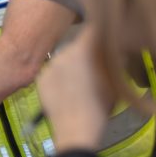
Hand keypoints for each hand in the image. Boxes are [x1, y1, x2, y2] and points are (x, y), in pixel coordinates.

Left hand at [37, 25, 110, 151]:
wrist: (76, 128)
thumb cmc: (101, 105)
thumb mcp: (114, 80)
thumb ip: (113, 60)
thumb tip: (114, 48)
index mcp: (86, 49)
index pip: (95, 29)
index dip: (101, 30)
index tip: (106, 33)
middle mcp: (66, 51)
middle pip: (78, 46)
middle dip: (86, 54)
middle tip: (94, 69)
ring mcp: (51, 64)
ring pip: (65, 60)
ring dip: (72, 67)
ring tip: (79, 86)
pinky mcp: (41, 78)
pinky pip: (53, 73)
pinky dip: (59, 80)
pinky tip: (66, 94)